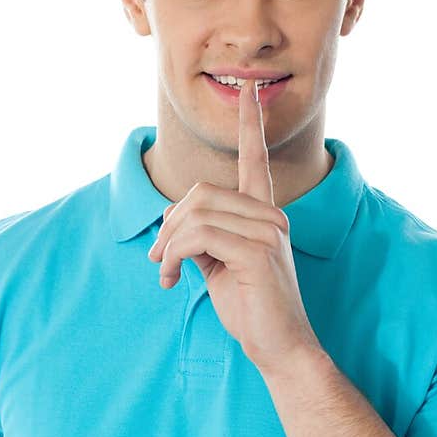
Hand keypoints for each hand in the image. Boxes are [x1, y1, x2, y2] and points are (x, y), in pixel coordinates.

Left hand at [146, 77, 321, 375]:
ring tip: (164, 272)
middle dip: (168, 224)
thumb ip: (200, 237)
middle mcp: (270, 216)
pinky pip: (198, 236)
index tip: (250, 89)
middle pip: (201, 192)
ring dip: (167, 244)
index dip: (250, 123)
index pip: (255, 158)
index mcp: (264, 214)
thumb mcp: (218, 267)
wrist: (279, 347)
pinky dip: (173, 256)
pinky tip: (172, 278)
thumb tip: (170, 222)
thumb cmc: (251, 310)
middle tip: (157, 259)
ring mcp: (267, 231)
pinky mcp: (256, 251)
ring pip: (195, 213)